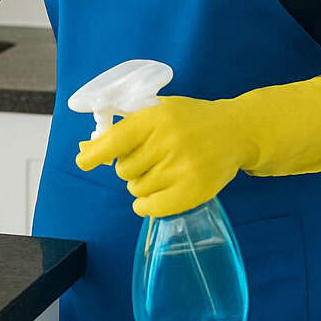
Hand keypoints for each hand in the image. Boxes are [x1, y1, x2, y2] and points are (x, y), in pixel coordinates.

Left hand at [74, 76, 320, 217]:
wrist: (236, 130)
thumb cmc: (190, 120)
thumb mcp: (159, 112)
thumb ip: (125, 129)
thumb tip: (85, 150)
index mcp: (155, 118)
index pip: (117, 139)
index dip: (96, 153)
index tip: (83, 162)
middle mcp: (168, 141)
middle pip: (125, 169)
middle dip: (130, 168)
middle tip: (148, 161)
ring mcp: (183, 167)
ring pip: (138, 189)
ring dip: (141, 186)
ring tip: (160, 173)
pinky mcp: (195, 189)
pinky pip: (155, 207)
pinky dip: (147, 206)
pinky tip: (150, 200)